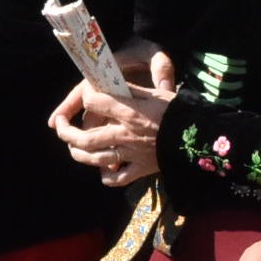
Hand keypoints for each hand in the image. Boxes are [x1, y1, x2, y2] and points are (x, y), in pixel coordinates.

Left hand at [49, 53, 176, 188]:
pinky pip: (116, 178)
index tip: (85, 93)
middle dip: (65, 131)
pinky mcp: (140, 169)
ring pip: (94, 159)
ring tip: (73, 146)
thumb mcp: (156, 93)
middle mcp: (125, 134)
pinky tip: (103, 168)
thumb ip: (130, 90)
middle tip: (59, 124)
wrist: (201, 138)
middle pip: (84, 136)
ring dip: (78, 153)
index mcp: (129, 112)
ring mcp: (131, 154)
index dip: (84, 95)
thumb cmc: (179, 111)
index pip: (93, 102)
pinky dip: (105, 175)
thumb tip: (109, 82)